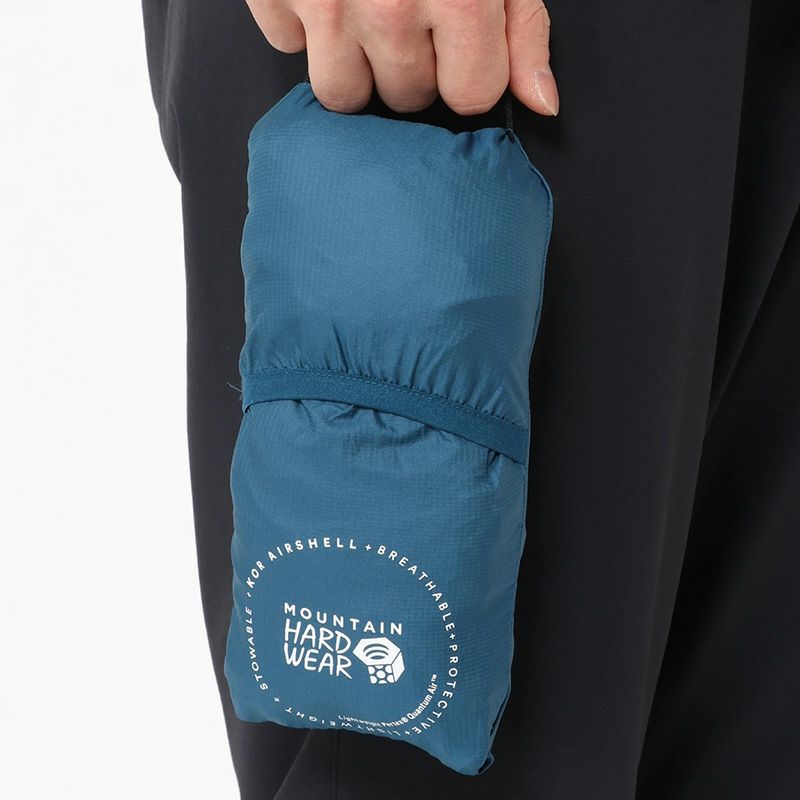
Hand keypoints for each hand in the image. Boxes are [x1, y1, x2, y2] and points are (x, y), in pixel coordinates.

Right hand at [246, 0, 558, 116]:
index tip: (460, 45)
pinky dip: (304, 24)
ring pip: (343, 93)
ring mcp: (325, 3)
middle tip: (408, 6)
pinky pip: (288, 46)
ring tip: (363, 12)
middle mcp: (390, 7)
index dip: (467, 73)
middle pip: (407, 97)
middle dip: (413, 64)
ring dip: (355, 65)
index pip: (470, 96)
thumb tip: (541, 100)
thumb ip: (523, 28)